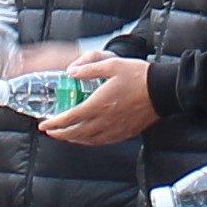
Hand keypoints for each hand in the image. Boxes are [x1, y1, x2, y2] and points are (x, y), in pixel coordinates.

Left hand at [42, 52, 157, 148]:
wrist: (162, 90)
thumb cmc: (139, 76)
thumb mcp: (112, 65)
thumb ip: (89, 69)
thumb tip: (70, 72)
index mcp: (99, 104)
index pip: (70, 118)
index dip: (54, 123)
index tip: (44, 124)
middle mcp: (105, 120)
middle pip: (76, 133)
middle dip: (60, 134)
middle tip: (50, 131)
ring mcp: (115, 129)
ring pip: (88, 140)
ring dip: (73, 139)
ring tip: (65, 135)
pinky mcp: (125, 133)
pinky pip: (102, 141)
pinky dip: (89, 142)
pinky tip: (87, 138)